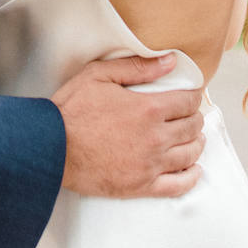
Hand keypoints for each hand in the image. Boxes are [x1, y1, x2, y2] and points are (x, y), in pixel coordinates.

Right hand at [52, 54, 204, 198]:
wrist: (51, 148)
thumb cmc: (71, 111)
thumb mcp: (99, 75)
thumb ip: (137, 67)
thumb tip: (170, 61)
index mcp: (148, 109)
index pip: (187, 102)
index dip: (193, 96)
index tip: (191, 96)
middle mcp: (155, 138)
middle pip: (191, 127)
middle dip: (194, 118)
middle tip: (190, 114)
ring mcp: (150, 164)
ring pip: (189, 154)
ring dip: (196, 143)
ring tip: (194, 137)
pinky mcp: (141, 186)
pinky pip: (178, 185)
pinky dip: (191, 177)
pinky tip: (193, 170)